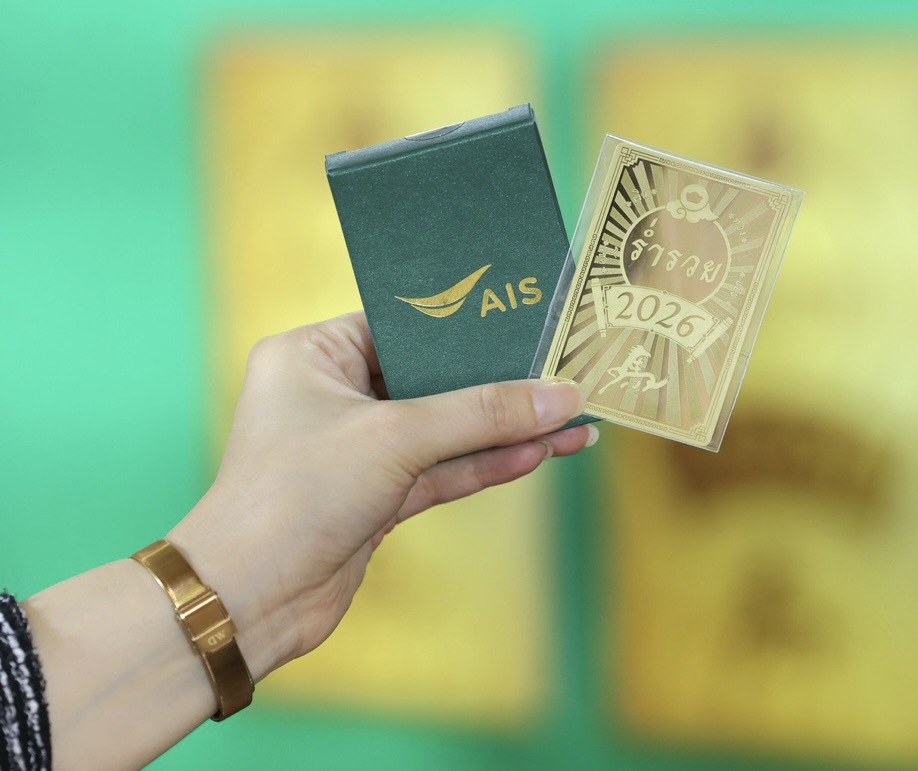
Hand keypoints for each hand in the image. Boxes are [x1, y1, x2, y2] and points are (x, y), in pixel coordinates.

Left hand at [167, 312, 593, 679]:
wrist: (249, 599)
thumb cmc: (296, 494)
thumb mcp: (395, 437)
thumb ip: (480, 414)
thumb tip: (560, 396)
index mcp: (314, 354)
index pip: (404, 325)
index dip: (468, 325)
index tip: (529, 320)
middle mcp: (334, 396)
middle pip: (433, 379)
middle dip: (499, 383)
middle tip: (564, 372)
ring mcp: (358, 450)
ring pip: (446, 430)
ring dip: (506, 429)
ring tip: (573, 420)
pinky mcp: (376, 498)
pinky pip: (443, 471)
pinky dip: (488, 464)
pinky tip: (539, 453)